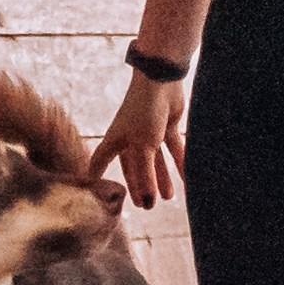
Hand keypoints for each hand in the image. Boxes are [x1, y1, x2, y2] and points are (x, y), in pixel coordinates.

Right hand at [90, 70, 186, 209]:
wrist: (162, 79)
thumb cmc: (143, 111)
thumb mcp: (143, 148)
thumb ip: (146, 176)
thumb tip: (147, 202)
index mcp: (115, 140)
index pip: (100, 162)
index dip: (97, 177)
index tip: (96, 194)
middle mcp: (129, 137)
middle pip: (133, 167)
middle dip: (140, 185)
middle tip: (146, 205)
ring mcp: (149, 132)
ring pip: (155, 160)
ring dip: (161, 178)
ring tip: (168, 197)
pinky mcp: (166, 126)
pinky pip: (173, 150)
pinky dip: (179, 163)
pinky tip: (187, 178)